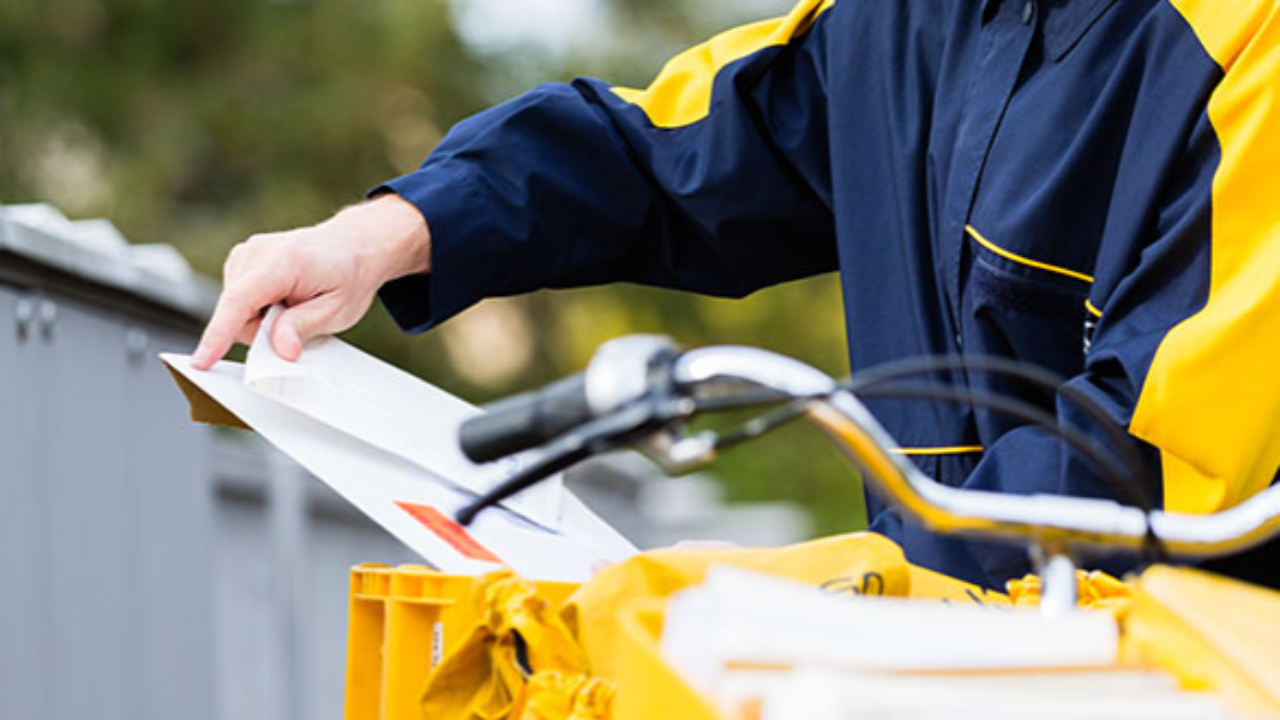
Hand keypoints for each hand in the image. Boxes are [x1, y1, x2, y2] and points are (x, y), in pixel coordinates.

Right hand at [191, 194, 430, 368]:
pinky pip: (239, 301)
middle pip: (236, 313)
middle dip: (262, 331)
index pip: (239, 302)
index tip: (202, 360)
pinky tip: (283, 298)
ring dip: (262, 319)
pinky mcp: (241, 260)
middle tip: (299, 321)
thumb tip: (279, 350)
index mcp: (283, 261)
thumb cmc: (348, 273)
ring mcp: (246, 253)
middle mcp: (257, 251)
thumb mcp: (338, 309)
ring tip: (295, 304)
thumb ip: (303, 328)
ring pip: (235, 310)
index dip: (218, 335)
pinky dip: (259, 309)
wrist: (354, 244)